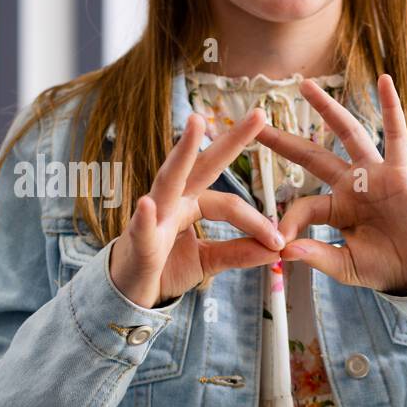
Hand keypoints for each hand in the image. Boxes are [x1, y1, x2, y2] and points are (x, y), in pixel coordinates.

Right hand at [109, 109, 287, 308]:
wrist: (128, 292)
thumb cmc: (165, 268)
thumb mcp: (209, 261)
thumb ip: (239, 252)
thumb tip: (277, 248)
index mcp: (191, 203)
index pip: (230, 204)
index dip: (256, 222)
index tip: (278, 241)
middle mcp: (172, 201)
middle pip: (204, 166)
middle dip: (230, 140)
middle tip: (258, 115)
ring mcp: (152, 216)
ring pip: (169, 179)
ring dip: (183, 151)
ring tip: (196, 124)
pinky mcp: (137, 241)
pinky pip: (141, 227)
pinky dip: (144, 216)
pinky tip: (147, 203)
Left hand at [256, 73, 406, 295]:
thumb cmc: (387, 268)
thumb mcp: (346, 266)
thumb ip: (317, 256)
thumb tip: (284, 250)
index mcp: (337, 208)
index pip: (304, 205)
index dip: (289, 221)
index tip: (279, 242)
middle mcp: (352, 185)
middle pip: (312, 156)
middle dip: (284, 141)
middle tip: (256, 124)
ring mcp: (375, 175)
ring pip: (347, 134)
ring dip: (327, 109)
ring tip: (305, 86)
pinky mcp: (399, 173)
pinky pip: (396, 135)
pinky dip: (392, 108)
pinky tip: (385, 82)